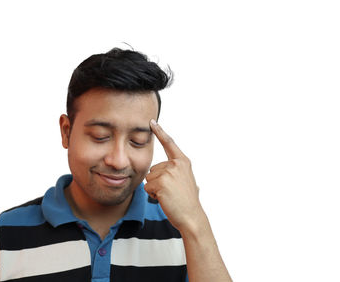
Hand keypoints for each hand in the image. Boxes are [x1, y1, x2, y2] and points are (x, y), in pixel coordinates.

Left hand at [145, 119, 205, 233]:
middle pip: (153, 168)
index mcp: (183, 162)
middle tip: (172, 192)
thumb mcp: (185, 181)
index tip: (152, 121)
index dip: (160, 132)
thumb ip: (175, 171)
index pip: (169, 144)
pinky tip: (165, 199)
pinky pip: (148, 187)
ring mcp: (169, 172)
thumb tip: (163, 172)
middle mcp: (176, 164)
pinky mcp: (161, 182)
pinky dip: (153, 195)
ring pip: (149, 178)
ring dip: (155, 189)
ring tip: (169, 196)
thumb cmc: (186, 202)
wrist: (191, 217)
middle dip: (157, 181)